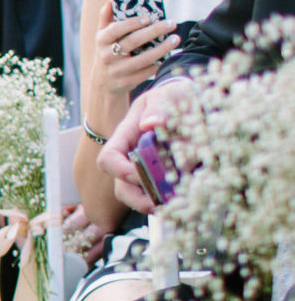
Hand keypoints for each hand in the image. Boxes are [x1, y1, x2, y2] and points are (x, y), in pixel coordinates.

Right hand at [86, 0, 176, 123]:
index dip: (132, 23)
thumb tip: (112, 0)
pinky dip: (158, 64)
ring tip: (176, 39)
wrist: (103, 83)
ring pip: (143, 58)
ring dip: (162, 48)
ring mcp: (117, 71)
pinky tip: (168, 57)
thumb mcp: (102, 36)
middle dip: (154, 31)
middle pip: (133, 42)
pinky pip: (146, 72)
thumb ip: (106, 18)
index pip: (116, 30)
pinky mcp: (127, 82)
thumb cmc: (108, 52)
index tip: (148, 17)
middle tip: (171, 23)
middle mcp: (107, 56)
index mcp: (101, 41)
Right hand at [99, 87, 184, 214]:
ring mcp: (148, 171)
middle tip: (161, 202)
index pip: (108, 159)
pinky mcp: (166, 178)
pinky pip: (164, 196)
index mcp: (126, 138)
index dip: (120, 170)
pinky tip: (191, 195)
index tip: (141, 174)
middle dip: (139, 199)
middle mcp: (132, 159)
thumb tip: (149, 124)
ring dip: (158, 203)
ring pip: (141, 197)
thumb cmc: (172, 98)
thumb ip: (158, 108)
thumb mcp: (166, 96)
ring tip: (179, 202)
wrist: (191, 104)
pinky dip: (177, 200)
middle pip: (122, 188)